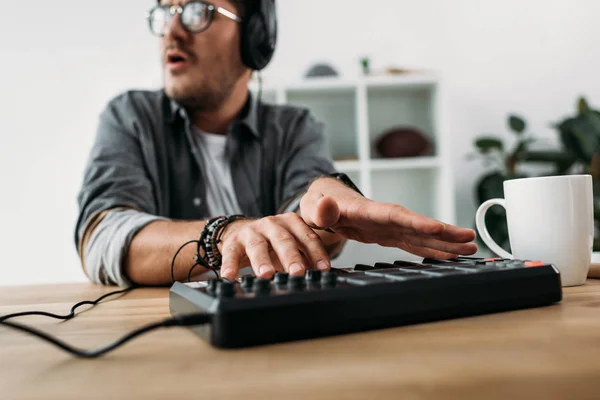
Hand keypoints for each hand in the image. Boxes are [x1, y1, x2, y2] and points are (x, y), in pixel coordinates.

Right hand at [218, 213, 329, 279]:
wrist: (240, 231)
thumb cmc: (272, 242)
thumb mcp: (291, 244)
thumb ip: (306, 256)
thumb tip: (322, 275)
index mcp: (291, 223)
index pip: (307, 237)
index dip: (316, 253)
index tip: (323, 269)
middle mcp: (272, 224)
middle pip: (283, 240)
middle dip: (291, 256)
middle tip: (297, 272)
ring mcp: (251, 231)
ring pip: (257, 246)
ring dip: (262, 261)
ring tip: (266, 275)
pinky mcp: (233, 242)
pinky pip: (231, 254)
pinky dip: (230, 266)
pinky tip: (230, 277)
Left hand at [300, 177, 477, 258]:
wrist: (322, 202)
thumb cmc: (317, 204)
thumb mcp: (312, 206)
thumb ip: (320, 209)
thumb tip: (327, 207)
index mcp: (367, 210)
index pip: (397, 215)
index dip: (419, 222)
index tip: (440, 229)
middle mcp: (383, 217)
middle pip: (417, 224)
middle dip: (444, 232)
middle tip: (471, 239)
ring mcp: (388, 226)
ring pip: (421, 235)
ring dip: (444, 242)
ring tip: (470, 249)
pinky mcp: (388, 235)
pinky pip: (412, 243)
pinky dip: (430, 250)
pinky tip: (449, 256)